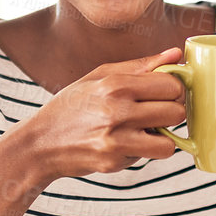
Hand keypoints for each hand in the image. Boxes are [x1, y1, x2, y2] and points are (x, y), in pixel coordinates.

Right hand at [7, 47, 188, 180]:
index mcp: (114, 85)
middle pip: (176, 112)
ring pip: (169, 142)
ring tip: (143, 130)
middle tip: (153, 113)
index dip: (172, 89)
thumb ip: (140, 66)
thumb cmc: (71, 106)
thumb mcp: (98, 77)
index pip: (171, 85)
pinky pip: (148, 157)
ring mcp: (115, 139)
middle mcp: (116, 111)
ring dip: (161, 137)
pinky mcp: (113, 161)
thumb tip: (176, 54)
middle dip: (169, 113)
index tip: (162, 93)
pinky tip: (125, 143)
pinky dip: (143, 151)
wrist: (39, 143)